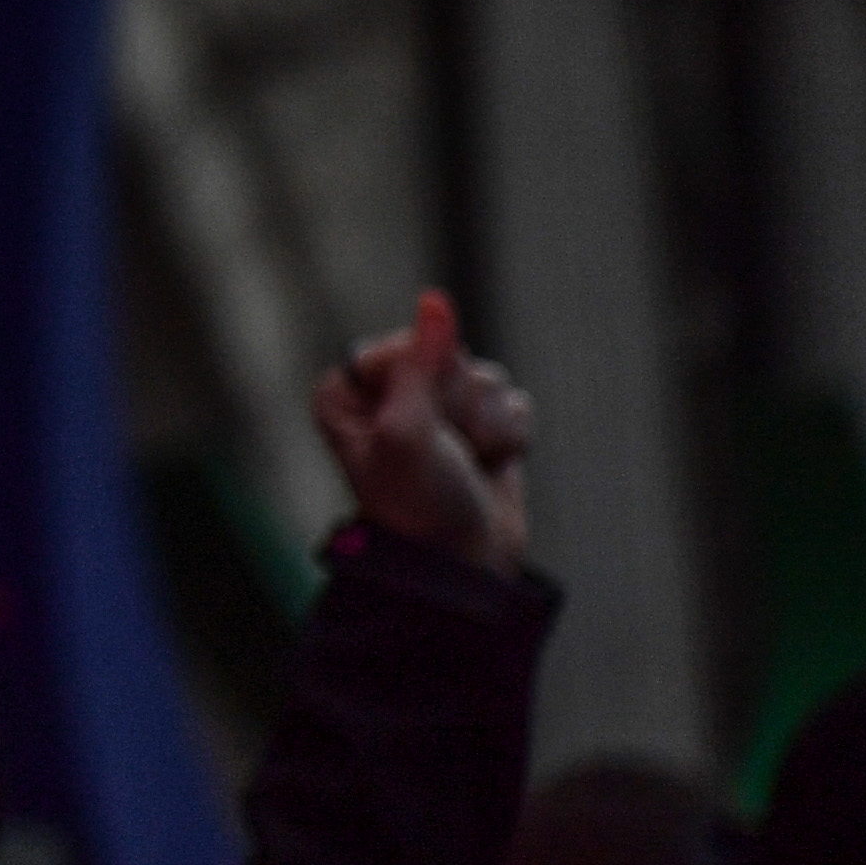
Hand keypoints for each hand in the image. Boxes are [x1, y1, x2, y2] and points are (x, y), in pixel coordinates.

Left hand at [312, 291, 532, 576]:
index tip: (414, 425)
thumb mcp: (407, 432)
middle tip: (445, 451)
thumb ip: (420, 362)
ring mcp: (439, 410)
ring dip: (486, 424)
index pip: (401, 343)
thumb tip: (434, 298)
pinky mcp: (482, 426)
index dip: (420, 380)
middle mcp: (390, 393)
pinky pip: (515, 403)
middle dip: (459, 404)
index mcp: (350, 391)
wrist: (463, 566)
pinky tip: (490, 467)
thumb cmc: (417, 505)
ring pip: (488, 377)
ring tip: (466, 463)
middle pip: (450, 356)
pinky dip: (510, 437)